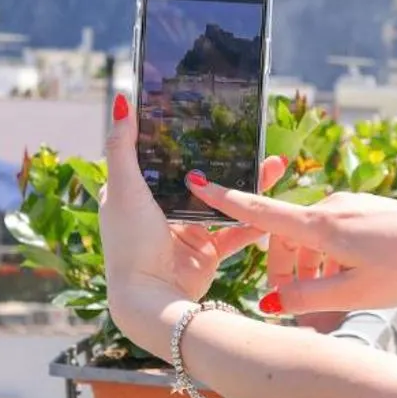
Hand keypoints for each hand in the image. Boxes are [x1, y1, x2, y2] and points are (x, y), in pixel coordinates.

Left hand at [97, 94, 285, 347]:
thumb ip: (122, 145)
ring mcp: (186, 230)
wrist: (151, 298)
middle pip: (200, 176)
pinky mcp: (206, 251)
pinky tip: (274, 204)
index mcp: (137, 192)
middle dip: (228, 159)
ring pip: (223, 200)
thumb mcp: (124, 186)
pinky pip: (235, 232)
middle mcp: (161, 209)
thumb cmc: (130, 242)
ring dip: (248, 184)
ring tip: (274, 165)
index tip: (210, 114)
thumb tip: (122, 99)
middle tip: (254, 138)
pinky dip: (253, 221)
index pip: (162, 156)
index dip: (184, 137)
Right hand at [185, 174, 396, 315]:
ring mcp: (350, 205)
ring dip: (311, 267)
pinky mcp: (365, 209)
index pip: (262, 211)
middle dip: (284, 269)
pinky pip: (333, 233)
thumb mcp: (354, 293)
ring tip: (332, 299)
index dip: (227, 200)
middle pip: (287, 236)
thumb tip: (268, 304)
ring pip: (312, 238)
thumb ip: (306, 299)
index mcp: (322, 226)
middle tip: (292, 304)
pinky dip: (330, 257)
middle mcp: (331, 208)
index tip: (197, 182)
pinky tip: (352, 280)